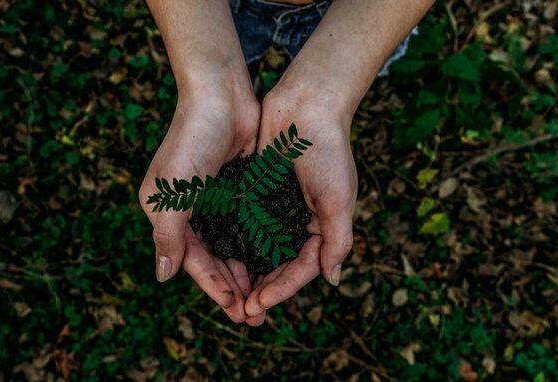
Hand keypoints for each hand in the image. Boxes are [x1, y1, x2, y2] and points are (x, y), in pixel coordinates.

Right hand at [139, 87, 265, 324]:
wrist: (221, 96)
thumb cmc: (191, 140)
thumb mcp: (172, 191)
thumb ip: (167, 235)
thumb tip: (163, 277)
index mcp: (169, 214)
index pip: (192, 260)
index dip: (213, 286)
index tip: (235, 308)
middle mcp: (191, 211)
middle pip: (214, 258)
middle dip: (233, 287)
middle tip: (254, 315)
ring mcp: (217, 201)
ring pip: (233, 246)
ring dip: (247, 271)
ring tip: (266, 297)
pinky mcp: (239, 189)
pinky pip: (249, 226)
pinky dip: (258, 245)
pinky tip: (273, 262)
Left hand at [244, 85, 356, 321]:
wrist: (307, 104)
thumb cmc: (328, 150)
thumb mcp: (339, 198)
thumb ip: (337, 240)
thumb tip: (332, 280)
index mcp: (321, 226)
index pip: (301, 268)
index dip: (282, 289)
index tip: (260, 303)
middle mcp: (297, 221)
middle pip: (278, 264)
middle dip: (262, 288)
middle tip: (242, 311)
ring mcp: (276, 207)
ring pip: (258, 248)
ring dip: (245, 272)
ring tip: (228, 294)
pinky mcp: (256, 191)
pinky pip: (243, 223)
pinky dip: (234, 241)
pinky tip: (218, 257)